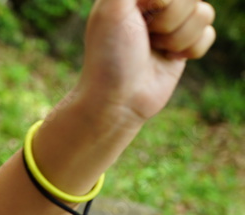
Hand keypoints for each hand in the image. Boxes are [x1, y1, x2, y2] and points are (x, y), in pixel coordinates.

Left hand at [77, 0, 215, 126]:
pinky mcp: (183, 44)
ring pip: (204, 12)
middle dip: (171, 18)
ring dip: (178, 36)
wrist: (116, 101)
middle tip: (145, 35)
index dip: (165, 0)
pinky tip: (167, 59)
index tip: (145, 11)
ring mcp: (171, 23)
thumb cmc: (109, 56)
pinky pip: (208, 35)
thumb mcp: (112, 9)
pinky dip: (189, 50)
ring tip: (154, 49)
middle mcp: (154, 3)